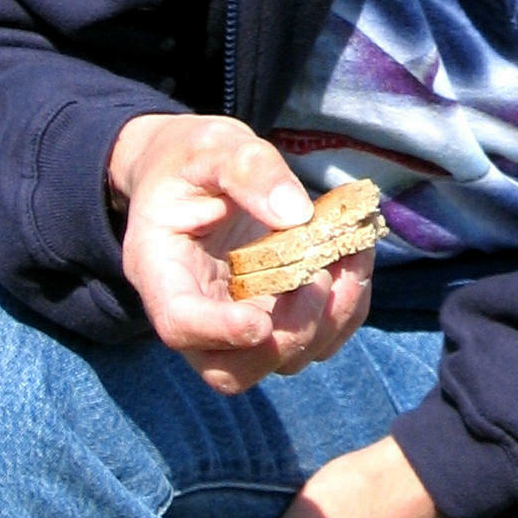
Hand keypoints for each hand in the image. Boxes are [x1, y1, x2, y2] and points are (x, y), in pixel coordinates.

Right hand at [109, 112, 371, 392]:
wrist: (192, 170)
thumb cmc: (191, 159)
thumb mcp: (212, 146)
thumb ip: (248, 172)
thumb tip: (296, 213)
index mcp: (160, 271)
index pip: (180, 325)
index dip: (221, 334)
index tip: (260, 322)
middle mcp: (196, 312)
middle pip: (231, 370)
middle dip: (285, 338)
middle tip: (320, 280)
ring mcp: (235, 322)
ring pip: (281, 361)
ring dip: (328, 322)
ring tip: (350, 258)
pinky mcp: (273, 316)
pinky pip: (315, 338)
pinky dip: (346, 308)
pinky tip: (356, 258)